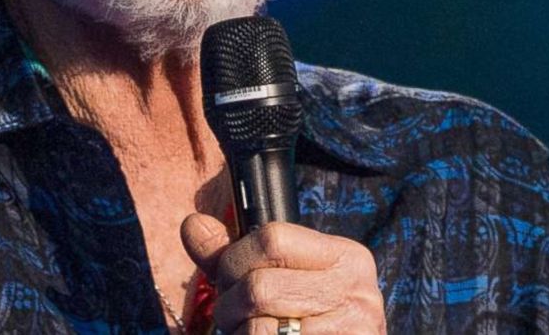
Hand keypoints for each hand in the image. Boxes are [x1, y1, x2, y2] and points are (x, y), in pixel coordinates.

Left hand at [181, 213, 386, 333]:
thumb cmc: (309, 318)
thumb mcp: (282, 277)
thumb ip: (234, 254)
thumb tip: (193, 225)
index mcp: (345, 256)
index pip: (272, 239)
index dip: (235, 260)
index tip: (229, 279)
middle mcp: (356, 289)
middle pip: (259, 288)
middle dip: (230, 305)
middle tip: (235, 316)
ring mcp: (352, 328)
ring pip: (260, 329)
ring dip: (241, 333)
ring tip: (251, 332)